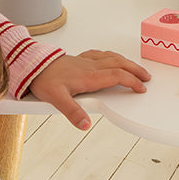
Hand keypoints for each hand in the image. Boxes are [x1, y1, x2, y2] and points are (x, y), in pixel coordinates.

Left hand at [27, 51, 149, 129]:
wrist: (32, 64)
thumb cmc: (44, 79)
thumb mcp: (57, 100)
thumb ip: (73, 112)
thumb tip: (85, 125)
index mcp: (89, 76)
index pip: (117, 76)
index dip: (131, 81)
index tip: (141, 88)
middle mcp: (90, 66)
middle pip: (119, 64)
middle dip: (135, 70)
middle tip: (146, 77)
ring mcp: (85, 61)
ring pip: (112, 57)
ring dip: (126, 62)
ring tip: (135, 68)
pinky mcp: (79, 59)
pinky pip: (100, 54)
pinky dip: (111, 56)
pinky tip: (110, 58)